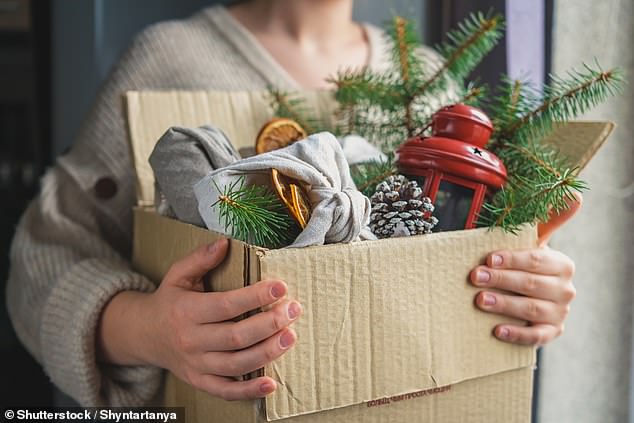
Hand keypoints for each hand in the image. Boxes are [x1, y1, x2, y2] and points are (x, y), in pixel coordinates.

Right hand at [99, 239, 301, 400]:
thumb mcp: (177, 275)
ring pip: (236, 364)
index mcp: (186, 311)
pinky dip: (248, 391)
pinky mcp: (200, 381)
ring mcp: (196, 364)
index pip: (226, 305)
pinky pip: (226, 391)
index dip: (255, 297)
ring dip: (267, 353)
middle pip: (236, 336)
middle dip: (269, 324)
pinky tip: (271, 384)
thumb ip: (200, 258)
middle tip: (293, 310)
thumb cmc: (169, 301)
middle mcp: (191, 340)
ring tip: (291, 337)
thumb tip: (225, 242)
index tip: (280, 287)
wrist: (144, 335)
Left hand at [469, 193, 581, 345]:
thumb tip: (574, 195)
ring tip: (480, 300)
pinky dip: (517, 334)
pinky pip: (536, 337)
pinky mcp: (551, 333)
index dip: (512, 259)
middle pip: (531, 284)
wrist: (531, 297)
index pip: (537, 260)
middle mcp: (565, 290)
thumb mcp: (534, 243)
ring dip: (504, 304)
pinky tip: (497, 330)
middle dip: (501, 279)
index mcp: (562, 265)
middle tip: (475, 277)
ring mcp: (559, 313)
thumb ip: (549, 219)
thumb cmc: (527, 265)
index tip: (489, 257)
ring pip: (531, 310)